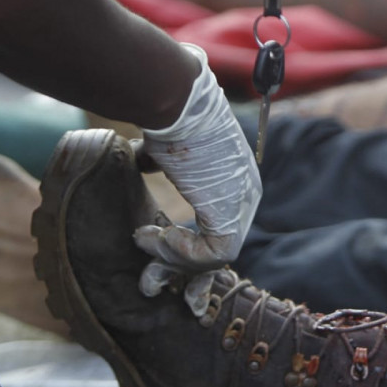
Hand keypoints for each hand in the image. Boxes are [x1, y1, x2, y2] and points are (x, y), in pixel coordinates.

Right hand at [134, 44, 261, 299]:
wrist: (173, 100)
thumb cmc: (166, 115)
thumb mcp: (165, 147)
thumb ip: (159, 163)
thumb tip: (139, 161)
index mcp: (236, 180)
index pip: (222, 229)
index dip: (191, 253)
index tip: (160, 263)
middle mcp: (246, 194)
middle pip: (220, 250)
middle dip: (183, 272)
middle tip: (150, 286)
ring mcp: (242, 204)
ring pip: (213, 258)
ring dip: (171, 258)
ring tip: (142, 238)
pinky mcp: (231, 212)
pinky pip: (211, 255)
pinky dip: (177, 252)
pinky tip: (153, 234)